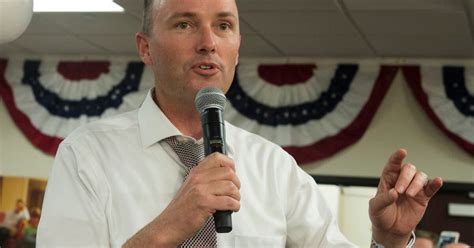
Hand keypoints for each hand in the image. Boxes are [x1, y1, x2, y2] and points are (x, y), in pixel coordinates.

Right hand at [124, 153, 239, 246]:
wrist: (169, 225)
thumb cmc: (182, 209)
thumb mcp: (191, 186)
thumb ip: (206, 179)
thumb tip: (226, 175)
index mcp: (196, 172)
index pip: (217, 158)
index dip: (230, 164)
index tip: (232, 173)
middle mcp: (198, 178)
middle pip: (228, 173)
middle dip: (236, 184)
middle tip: (234, 192)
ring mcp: (200, 190)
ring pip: (230, 187)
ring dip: (236, 196)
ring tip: (233, 202)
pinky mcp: (204, 203)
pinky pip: (229, 201)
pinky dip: (235, 206)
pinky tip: (232, 209)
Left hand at [369, 149, 442, 247]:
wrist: (390, 230)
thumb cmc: (381, 215)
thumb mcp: (375, 207)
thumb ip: (383, 199)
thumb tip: (394, 193)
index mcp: (388, 179)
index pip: (393, 164)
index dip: (397, 157)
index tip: (402, 152)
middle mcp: (402, 181)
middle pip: (409, 169)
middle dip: (405, 178)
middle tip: (400, 191)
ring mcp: (413, 188)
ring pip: (420, 176)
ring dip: (416, 184)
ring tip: (409, 195)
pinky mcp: (423, 197)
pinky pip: (431, 188)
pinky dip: (435, 184)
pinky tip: (438, 181)